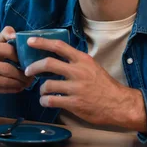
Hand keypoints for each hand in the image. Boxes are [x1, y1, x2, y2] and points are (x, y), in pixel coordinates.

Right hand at [0, 27, 33, 97]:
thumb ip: (5, 34)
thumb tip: (15, 35)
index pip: (7, 50)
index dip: (20, 57)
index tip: (27, 61)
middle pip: (7, 69)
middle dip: (21, 75)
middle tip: (30, 77)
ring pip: (4, 81)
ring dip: (18, 83)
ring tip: (26, 83)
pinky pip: (0, 90)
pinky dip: (11, 89)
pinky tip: (17, 87)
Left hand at [24, 37, 146, 131]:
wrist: (119, 104)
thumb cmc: (104, 85)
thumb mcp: (91, 66)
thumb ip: (75, 62)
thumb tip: (55, 57)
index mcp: (82, 60)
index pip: (59, 46)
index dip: (42, 42)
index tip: (30, 41)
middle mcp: (78, 71)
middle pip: (48, 63)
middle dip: (33, 67)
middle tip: (28, 71)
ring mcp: (76, 88)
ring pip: (47, 85)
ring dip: (41, 89)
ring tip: (43, 92)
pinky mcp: (75, 103)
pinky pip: (51, 100)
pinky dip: (45, 101)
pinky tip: (46, 101)